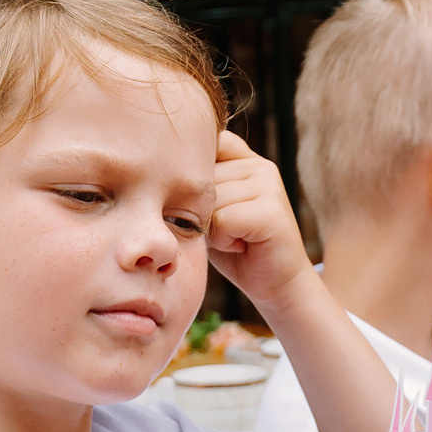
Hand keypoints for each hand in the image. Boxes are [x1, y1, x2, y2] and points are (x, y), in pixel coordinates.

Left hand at [208, 130, 311, 310]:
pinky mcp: (271, 212)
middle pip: (201, 179)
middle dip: (200, 211)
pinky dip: (223, 240)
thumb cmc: (236, 247)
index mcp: (245, 159)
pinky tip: (241, 246)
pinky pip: (223, 220)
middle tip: (224, 230)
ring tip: (234, 238)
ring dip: (211, 228)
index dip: (191, 180)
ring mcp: (269, 186)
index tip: (202, 207)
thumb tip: (153, 173)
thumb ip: (196, 186)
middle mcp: (260, 166)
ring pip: (210, 200)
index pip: (203, 147)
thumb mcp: (211, 209)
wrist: (278, 283)